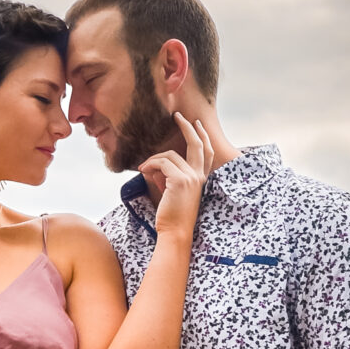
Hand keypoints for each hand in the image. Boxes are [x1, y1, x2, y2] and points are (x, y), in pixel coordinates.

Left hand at [138, 113, 213, 240]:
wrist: (175, 232)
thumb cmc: (172, 216)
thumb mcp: (172, 192)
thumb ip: (168, 177)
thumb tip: (158, 166)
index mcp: (202, 179)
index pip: (206, 152)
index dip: (201, 136)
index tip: (195, 123)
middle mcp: (200, 176)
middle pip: (197, 144)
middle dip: (187, 127)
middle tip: (178, 116)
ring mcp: (192, 177)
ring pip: (169, 155)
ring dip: (153, 160)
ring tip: (143, 168)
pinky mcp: (180, 180)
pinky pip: (161, 163)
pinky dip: (150, 164)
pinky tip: (143, 171)